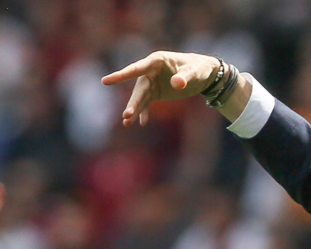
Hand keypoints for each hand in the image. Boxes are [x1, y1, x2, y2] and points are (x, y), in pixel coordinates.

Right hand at [101, 51, 220, 125]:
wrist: (203, 73)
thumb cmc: (199, 68)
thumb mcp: (195, 72)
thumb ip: (185, 76)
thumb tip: (177, 83)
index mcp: (156, 61)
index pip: (136, 68)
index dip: (121, 75)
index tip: (105, 81)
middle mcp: (150, 71)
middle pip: (139, 88)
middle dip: (133, 102)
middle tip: (127, 115)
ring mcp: (152, 82)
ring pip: (140, 97)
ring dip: (135, 110)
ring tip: (127, 123)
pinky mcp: (156, 92)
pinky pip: (146, 103)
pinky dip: (144, 113)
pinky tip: (142, 123)